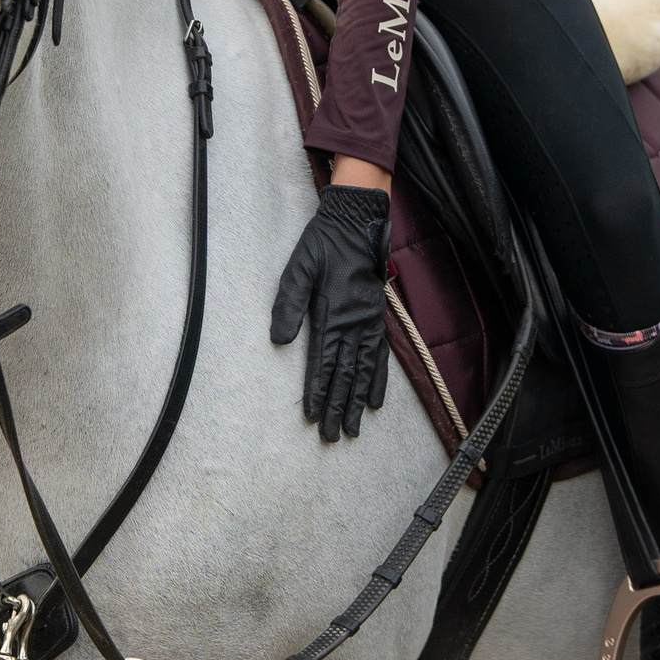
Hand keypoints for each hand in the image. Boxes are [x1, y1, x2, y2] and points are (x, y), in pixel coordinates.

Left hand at [269, 185, 392, 441]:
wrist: (355, 223)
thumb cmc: (323, 245)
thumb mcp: (299, 268)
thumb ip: (289, 304)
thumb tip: (280, 340)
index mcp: (332, 313)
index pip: (323, 362)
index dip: (319, 391)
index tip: (315, 416)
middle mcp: (353, 324)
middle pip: (345, 374)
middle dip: (339, 407)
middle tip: (334, 436)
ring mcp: (368, 323)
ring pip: (363, 371)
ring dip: (357, 402)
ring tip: (354, 428)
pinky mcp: (375, 319)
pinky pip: (380, 357)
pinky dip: (378, 381)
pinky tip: (376, 401)